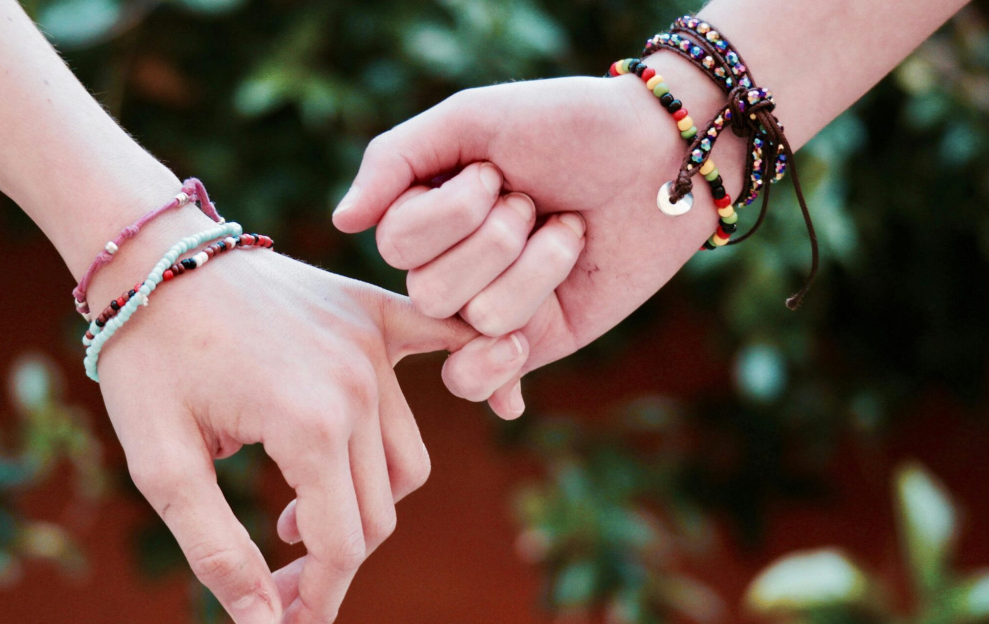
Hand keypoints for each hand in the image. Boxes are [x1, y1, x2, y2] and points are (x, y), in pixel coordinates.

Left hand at [94, 250, 474, 623]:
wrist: (152, 256)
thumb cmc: (148, 360)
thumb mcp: (162, 466)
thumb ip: (216, 551)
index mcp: (308, 424)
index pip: (342, 542)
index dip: (316, 596)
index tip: (286, 620)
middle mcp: (358, 384)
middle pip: (379, 510)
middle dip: (332, 561)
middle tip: (277, 576)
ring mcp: (374, 344)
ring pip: (406, 460)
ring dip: (366, 503)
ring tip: (295, 511)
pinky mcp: (375, 312)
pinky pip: (448, 348)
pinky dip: (479, 373)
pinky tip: (506, 403)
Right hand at [333, 63, 732, 415]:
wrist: (662, 157)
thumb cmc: (568, 126)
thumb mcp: (473, 119)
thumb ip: (394, 159)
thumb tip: (342, 222)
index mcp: (424, 212)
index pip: (398, 242)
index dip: (456, 209)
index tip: (499, 171)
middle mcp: (447, 264)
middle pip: (431, 290)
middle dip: (500, 238)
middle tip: (537, 203)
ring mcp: (486, 307)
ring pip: (477, 322)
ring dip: (539, 268)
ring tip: (568, 232)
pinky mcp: (532, 342)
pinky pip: (478, 381)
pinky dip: (494, 372)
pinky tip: (520, 349)